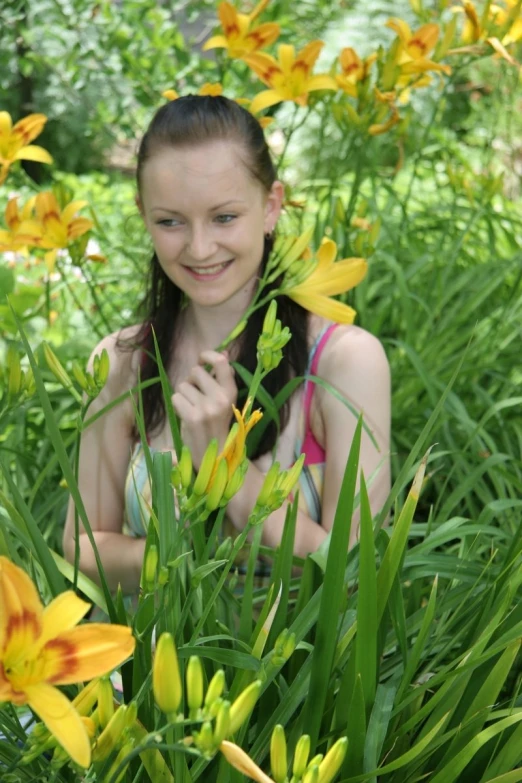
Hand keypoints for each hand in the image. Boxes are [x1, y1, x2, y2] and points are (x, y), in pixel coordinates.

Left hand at [171, 350, 237, 469]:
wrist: (216, 456)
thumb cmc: (219, 425)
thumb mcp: (226, 400)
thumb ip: (223, 377)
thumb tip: (224, 352)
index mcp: (231, 392)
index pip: (221, 362)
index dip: (208, 355)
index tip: (201, 359)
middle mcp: (220, 398)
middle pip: (195, 372)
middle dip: (191, 380)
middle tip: (196, 395)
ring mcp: (206, 407)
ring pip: (183, 385)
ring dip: (183, 394)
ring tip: (192, 407)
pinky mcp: (192, 417)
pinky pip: (176, 398)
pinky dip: (178, 405)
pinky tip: (186, 415)